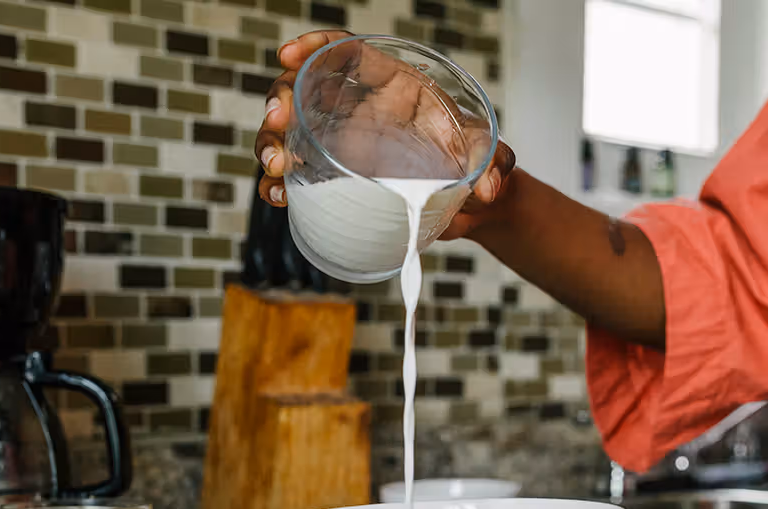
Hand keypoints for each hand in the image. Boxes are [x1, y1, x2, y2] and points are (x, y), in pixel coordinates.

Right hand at [254, 30, 516, 239]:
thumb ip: (496, 162)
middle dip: (281, 97)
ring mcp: (343, 145)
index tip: (290, 54)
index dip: (316, 46)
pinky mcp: (336, 180)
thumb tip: (490, 188)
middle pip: (305, 88)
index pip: (346, 52)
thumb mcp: (490, 155)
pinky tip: (278, 195)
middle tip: (278, 120)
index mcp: (393, 85)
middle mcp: (360, 110)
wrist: (469, 203)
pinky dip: (279, 184)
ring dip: (271, 144)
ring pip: (290, 132)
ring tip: (276, 168)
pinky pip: (296, 176)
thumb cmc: (476, 163)